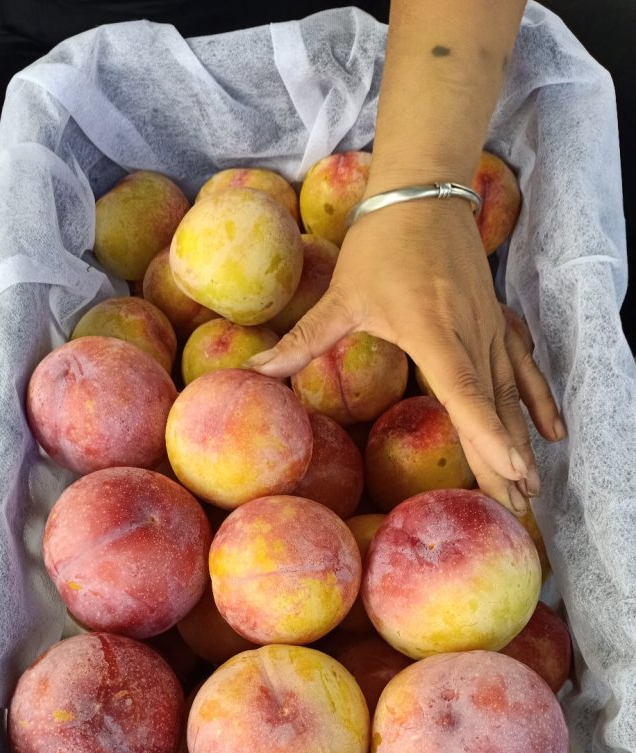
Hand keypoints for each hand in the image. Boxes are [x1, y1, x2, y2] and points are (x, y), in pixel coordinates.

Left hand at [250, 199, 564, 512]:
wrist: (425, 190)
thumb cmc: (381, 241)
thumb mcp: (342, 294)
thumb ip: (303, 341)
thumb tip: (254, 373)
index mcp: (433, 333)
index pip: (464, 392)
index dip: (486, 434)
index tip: (508, 470)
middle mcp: (470, 335)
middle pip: (493, 409)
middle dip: (506, 462)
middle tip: (518, 510)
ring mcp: (489, 328)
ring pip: (511, 395)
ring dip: (522, 441)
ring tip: (532, 489)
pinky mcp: (496, 320)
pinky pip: (523, 367)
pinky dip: (538, 400)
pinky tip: (552, 431)